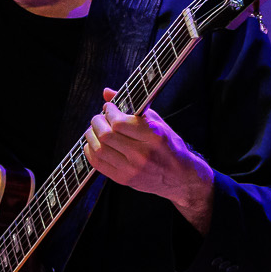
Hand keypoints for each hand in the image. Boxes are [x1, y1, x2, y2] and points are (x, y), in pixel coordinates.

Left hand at [83, 88, 215, 232]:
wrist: (179, 177)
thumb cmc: (169, 146)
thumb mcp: (158, 123)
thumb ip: (133, 107)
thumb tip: (107, 92)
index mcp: (154, 136)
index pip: (120, 122)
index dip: (109, 112)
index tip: (109, 108)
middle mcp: (142, 154)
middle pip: (107, 135)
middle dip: (97, 122)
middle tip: (100, 118)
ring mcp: (132, 169)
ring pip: (99, 148)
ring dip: (91, 135)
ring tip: (96, 130)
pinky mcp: (123, 179)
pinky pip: (97, 163)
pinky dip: (90, 150)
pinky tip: (95, 143)